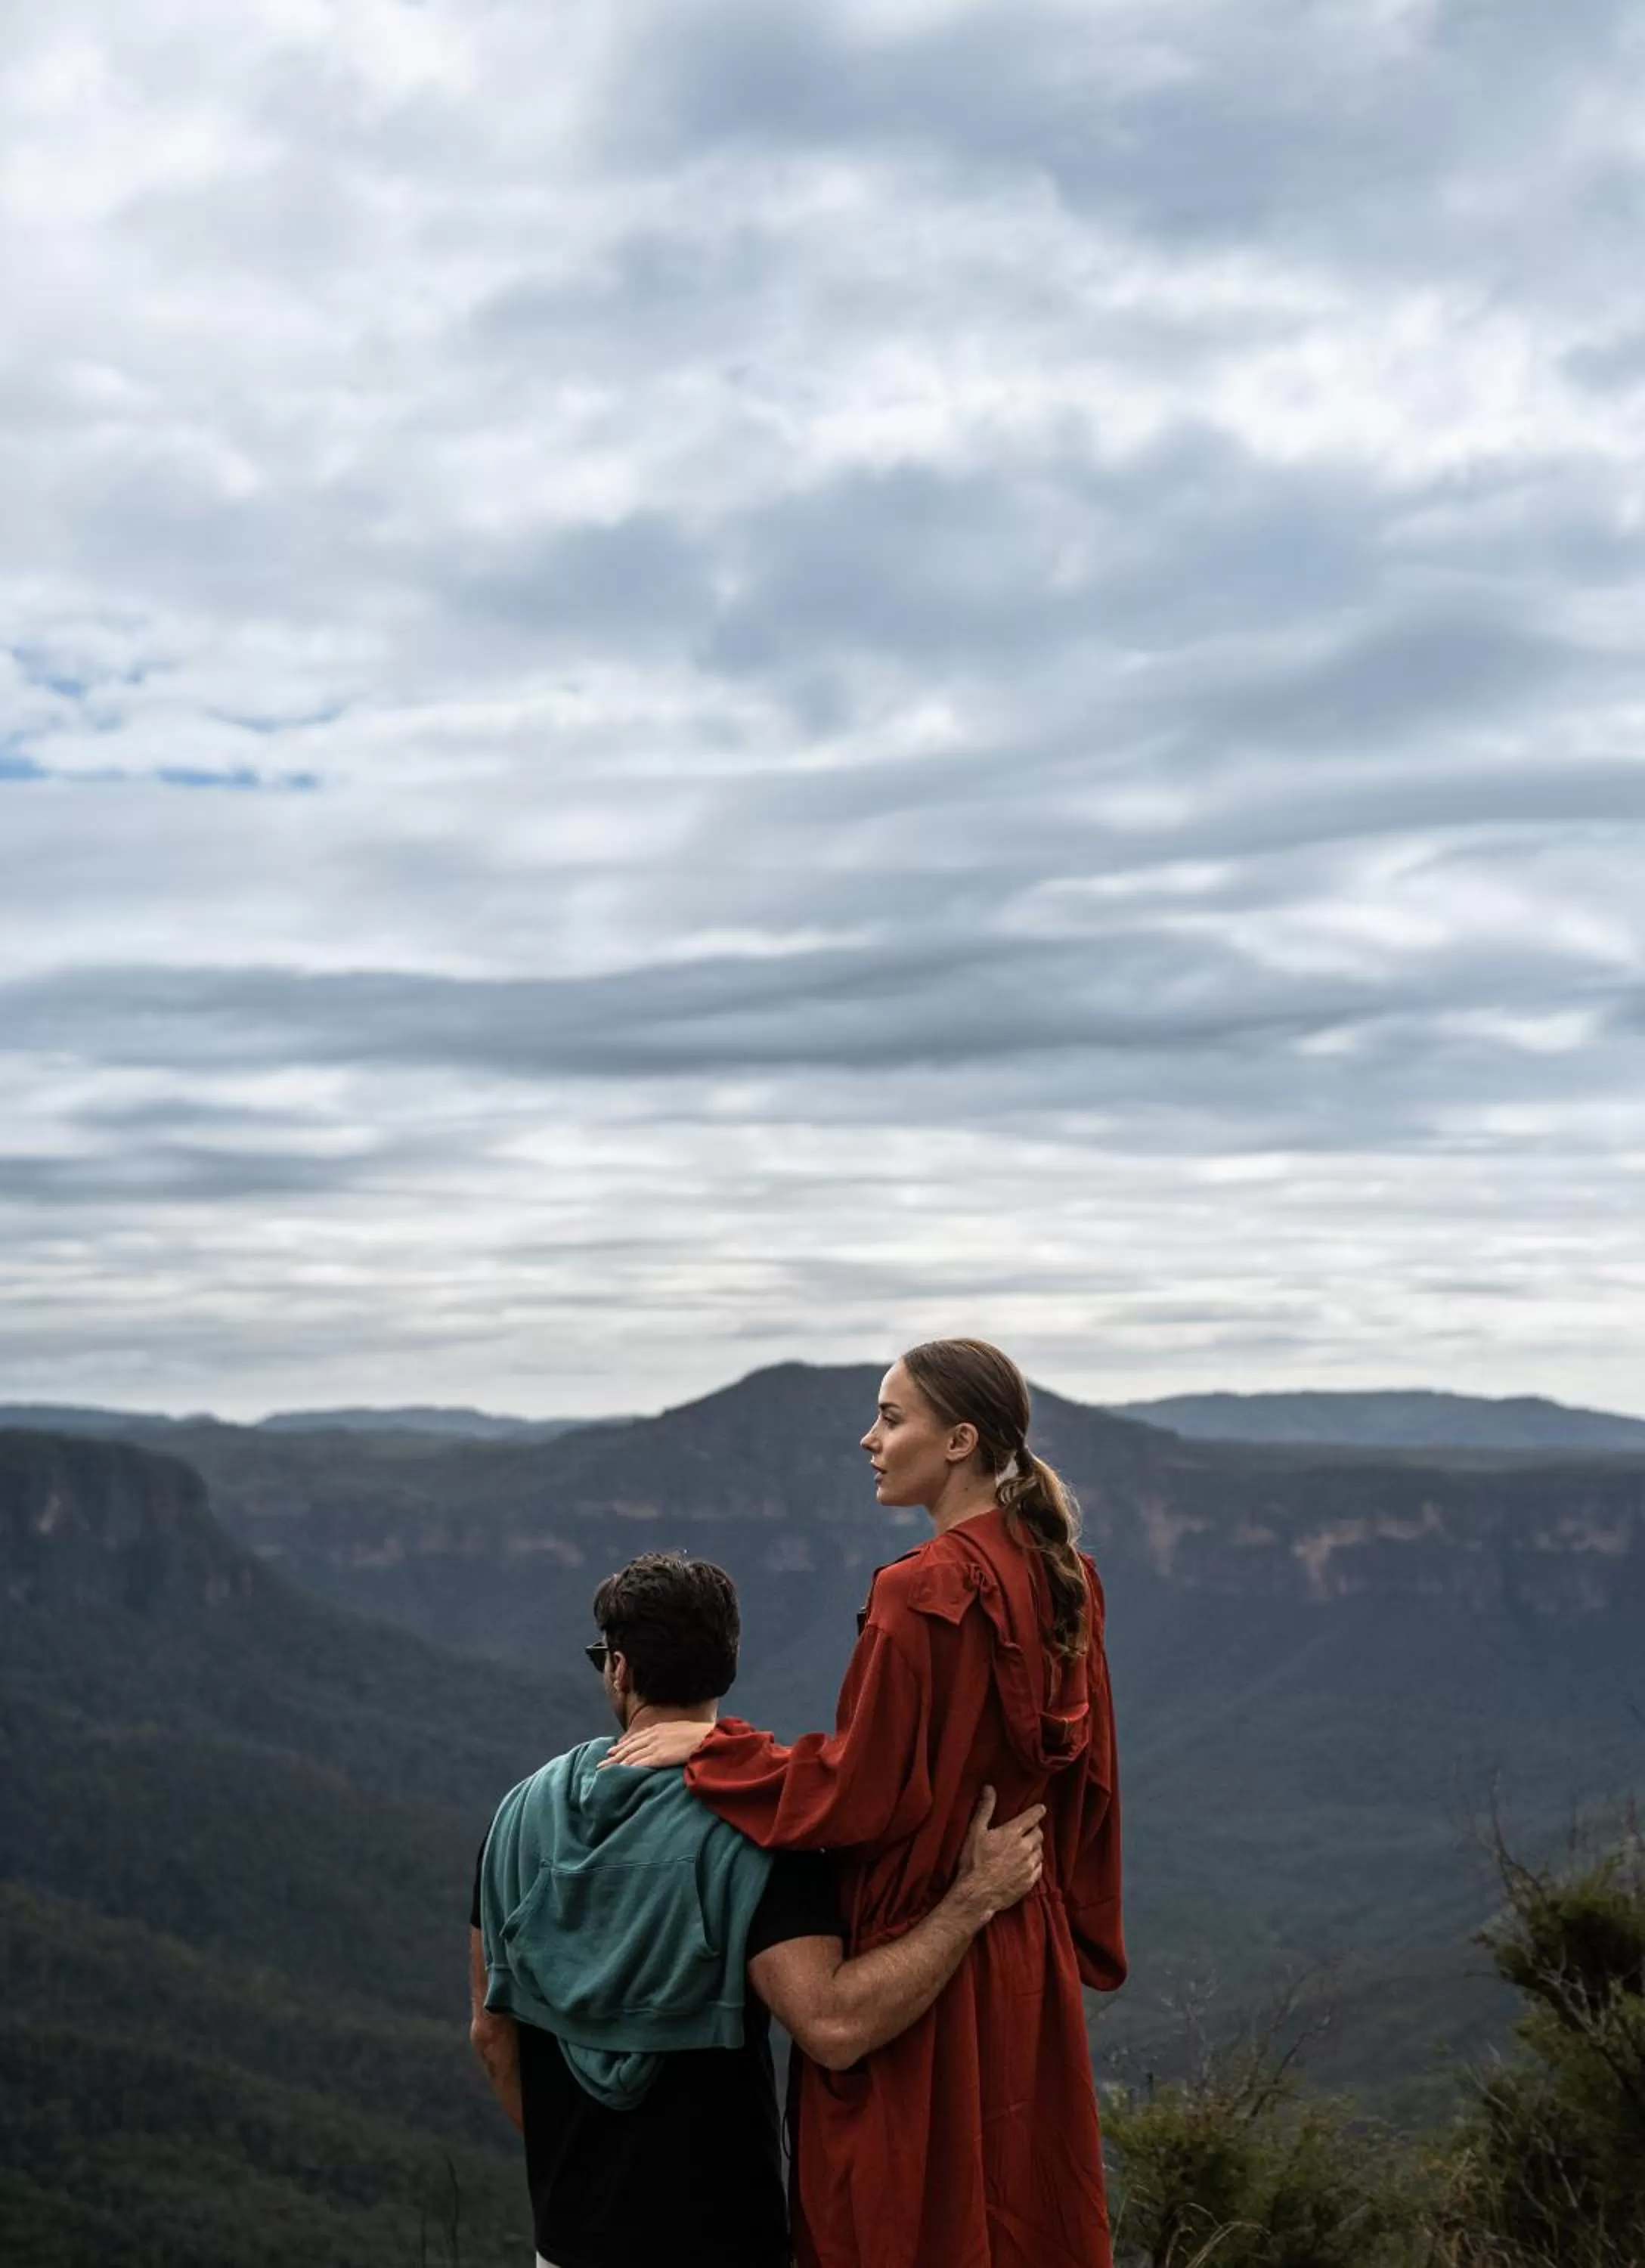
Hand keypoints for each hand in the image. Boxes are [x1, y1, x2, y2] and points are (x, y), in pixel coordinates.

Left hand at [600, 1719, 713, 1769]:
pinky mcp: (660, 1756)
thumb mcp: (681, 1732)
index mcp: (659, 1729)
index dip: (622, 1745)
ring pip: (630, 1756)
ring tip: (604, 1771)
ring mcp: (656, 1746)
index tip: (611, 1751)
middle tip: (601, 1764)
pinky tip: (621, 1774)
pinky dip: (628, 1769)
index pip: (635, 1739)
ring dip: (616, 1764)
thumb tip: (667, 1745)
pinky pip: (640, 1763)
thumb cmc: (700, 1737)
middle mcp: (654, 1736)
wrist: (709, 1737)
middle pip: (628, 1747)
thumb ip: (670, 1737)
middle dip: (613, 1756)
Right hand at [950, 1788, 1045, 1921]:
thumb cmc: (973, 1862)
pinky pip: (1039, 1869)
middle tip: (1028, 1831)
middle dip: (1035, 1830)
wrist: (976, 1895)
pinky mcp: (1029, 1883)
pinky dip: (1035, 1864)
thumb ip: (985, 1809)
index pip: (1032, 1817)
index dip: (1038, 1811)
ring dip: (1035, 1848)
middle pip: (1039, 1834)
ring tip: (1026, 1849)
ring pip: (1040, 1852)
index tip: (1041, 1808)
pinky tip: (1026, 1866)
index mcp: (1012, 1833)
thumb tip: (989, 1788)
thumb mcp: (975, 1832)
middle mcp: (1025, 1848)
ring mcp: (1029, 1867)